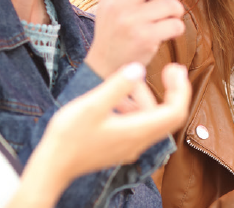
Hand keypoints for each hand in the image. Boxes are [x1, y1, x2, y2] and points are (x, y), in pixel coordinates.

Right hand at [18, 62, 191, 204]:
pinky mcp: (120, 146)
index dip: (181, 89)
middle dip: (171, 90)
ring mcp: (130, 146)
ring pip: (152, 118)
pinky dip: (135, 108)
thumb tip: (139, 68)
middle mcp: (138, 142)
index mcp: (137, 131)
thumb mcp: (92, 105)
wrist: (52, 166)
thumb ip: (117, 86)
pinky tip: (116, 99)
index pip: (175, 112)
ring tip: (127, 83)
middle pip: (168, 116)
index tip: (175, 68)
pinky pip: (138, 124)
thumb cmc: (69, 136)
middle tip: (167, 68)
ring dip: (146, 97)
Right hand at [86, 0, 185, 76]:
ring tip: (164, 19)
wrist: (105, 64)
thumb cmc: (115, 28)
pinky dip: (175, 29)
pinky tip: (164, 33)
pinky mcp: (145, 38)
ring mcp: (132, 20)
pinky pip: (175, 25)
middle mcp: (120, 1)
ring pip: (172, 4)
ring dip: (174, 12)